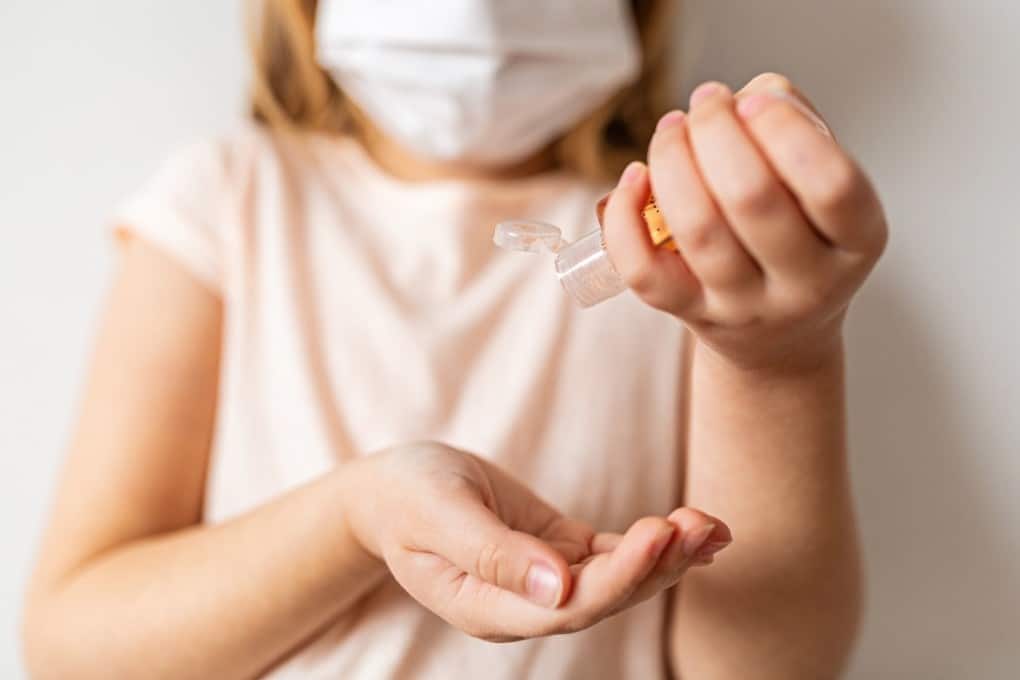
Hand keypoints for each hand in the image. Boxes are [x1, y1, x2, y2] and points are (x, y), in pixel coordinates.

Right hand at [343, 442, 730, 641]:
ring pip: (616, 580)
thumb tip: (557, 589)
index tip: (654, 533)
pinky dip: (654, 544)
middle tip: (698, 524)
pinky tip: (698, 531)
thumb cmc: (406, 495)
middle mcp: (524, 605)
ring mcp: (545, 581)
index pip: (566, 608)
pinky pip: (613, 555)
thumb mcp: (438, 513)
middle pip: (603, 599)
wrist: (393, 489)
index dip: (617, 577)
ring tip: (712, 526)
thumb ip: (492, 554)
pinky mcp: (559, 552)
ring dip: (667, 556)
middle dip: (656, 565)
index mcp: (487, 606)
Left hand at [603, 73, 886, 373]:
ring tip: (672, 128)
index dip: (785, 130)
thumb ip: (795, 126)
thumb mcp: (820, 186)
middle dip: (716, 132)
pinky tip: (636, 178)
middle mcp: (806, 284)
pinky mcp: (690, 314)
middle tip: (706, 102)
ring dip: (673, 160)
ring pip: (698, 229)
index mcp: (857, 241)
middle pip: (753, 199)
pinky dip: (626, 217)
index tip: (753, 100)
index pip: (831, 185)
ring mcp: (744, 306)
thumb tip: (741, 101)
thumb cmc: (798, 235)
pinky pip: (644, 271)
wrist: (778, 337)